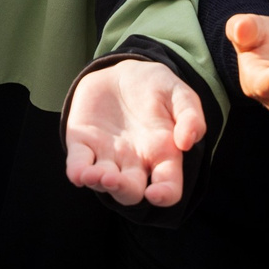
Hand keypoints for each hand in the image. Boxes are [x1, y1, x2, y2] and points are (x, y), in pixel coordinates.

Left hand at [64, 57, 207, 206]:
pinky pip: (78, 163)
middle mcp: (135, 163)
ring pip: (103, 181)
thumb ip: (191, 116)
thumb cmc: (157, 88)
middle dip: (123, 190)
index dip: (164, 195)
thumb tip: (187, 142)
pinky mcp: (84, 144)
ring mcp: (108, 156)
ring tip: (94, 175)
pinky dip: (77, 171)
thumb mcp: (180, 94)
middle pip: (131, 192)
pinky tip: (78, 174)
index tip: (156, 193)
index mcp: (163, 155)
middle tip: (115, 180)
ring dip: (98, 182)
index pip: (168, 186)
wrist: (124, 73)